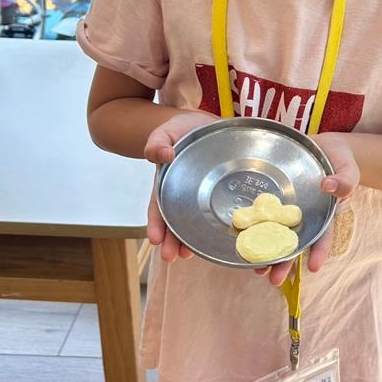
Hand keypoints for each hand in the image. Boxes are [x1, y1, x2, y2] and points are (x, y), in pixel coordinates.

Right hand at [144, 110, 216, 262]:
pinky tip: (227, 240)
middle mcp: (185, 195)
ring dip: (194, 241)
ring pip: (199, 222)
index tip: (154, 239)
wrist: (207, 125)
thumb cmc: (184, 129)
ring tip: (190, 256)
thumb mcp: (167, 130)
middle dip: (173, 240)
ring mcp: (204, 197)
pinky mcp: (224, 195)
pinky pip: (224, 212)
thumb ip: (158, 141)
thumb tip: (161, 155)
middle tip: (170, 256)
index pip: (160, 205)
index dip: (156, 223)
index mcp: (169, 183)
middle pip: (177, 221)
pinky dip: (223, 228)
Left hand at [255, 132, 359, 286]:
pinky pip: (263, 214)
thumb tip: (328, 187)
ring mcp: (287, 208)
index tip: (313, 268)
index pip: (322, 235)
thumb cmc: (340, 161)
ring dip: (266, 253)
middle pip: (294, 243)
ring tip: (256, 270)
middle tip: (274, 280)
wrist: (323, 147)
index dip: (318, 251)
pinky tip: (243, 241)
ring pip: (276, 234)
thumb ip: (344, 180)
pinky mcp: (273, 199)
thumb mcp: (349, 169)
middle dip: (285, 263)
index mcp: (324, 213)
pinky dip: (254, 229)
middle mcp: (304, 216)